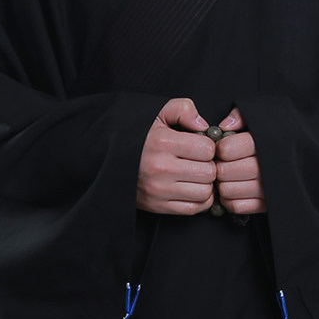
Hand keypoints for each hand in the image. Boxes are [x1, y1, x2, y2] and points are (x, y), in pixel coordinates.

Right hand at [137, 98, 216, 214]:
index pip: (207, 149)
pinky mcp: (157, 206)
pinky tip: (191, 187)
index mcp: (162, 142)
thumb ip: (183, 109)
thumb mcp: (157, 113)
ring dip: (205, 183)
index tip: (200, 146)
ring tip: (195, 174)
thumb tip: (203, 125)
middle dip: (208, 165)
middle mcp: (161, 168)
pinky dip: (199, 199)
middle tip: (199, 161)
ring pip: (205, 192)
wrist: (109, 158)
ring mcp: (159, 190)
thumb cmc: (138, 135)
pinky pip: (194, 208)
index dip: (208, 146)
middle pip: (209, 172)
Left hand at [214, 107, 265, 214]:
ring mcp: (270, 188)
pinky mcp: (268, 205)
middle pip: (225, 171)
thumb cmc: (272, 135)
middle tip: (223, 163)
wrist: (301, 156)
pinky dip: (230, 200)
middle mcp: (270, 166)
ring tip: (228, 176)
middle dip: (220, 166)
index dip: (220, 148)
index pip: (227, 149)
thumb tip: (224, 125)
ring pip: (228, 189)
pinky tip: (235, 189)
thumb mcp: (261, 115)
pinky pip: (237, 206)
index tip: (223, 147)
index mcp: (267, 142)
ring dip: (223, 184)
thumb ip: (240, 115)